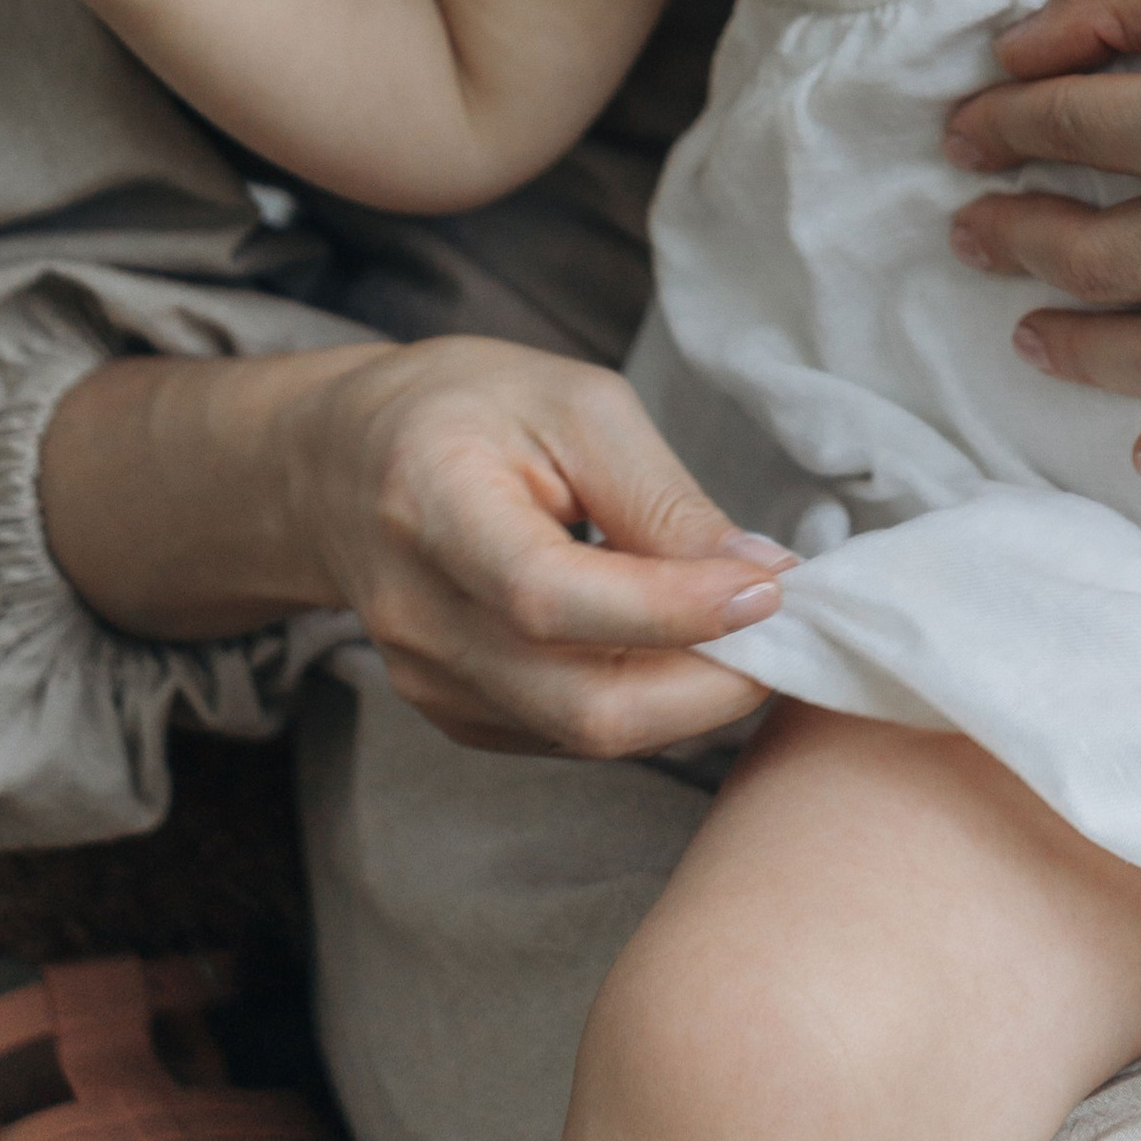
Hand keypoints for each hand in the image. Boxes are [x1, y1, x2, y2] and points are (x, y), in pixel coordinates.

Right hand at [40, 337, 794, 762]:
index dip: (672, 608)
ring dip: (694, 699)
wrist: (345, 463)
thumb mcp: (577, 404)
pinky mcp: (455, 716)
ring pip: (589, 736)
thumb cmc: (472, 410)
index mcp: (432, 503)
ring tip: (753, 631)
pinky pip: (573, 736)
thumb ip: (662, 496)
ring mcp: (430, 682)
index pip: (551, 596)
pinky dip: (650, 705)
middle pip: (580, 706)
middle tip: (794, 629)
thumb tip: (762, 576)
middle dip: (712, 685)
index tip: (773, 584)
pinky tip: (686, 648)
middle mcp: (418, 616)